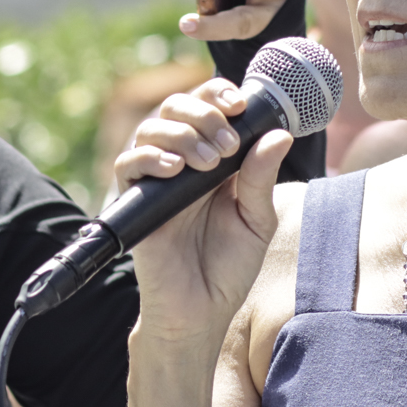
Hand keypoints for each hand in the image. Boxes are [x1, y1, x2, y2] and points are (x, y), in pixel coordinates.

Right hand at [114, 78, 291, 344]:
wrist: (200, 312)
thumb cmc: (228, 268)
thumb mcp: (257, 221)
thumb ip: (262, 178)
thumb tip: (278, 134)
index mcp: (214, 161)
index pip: (208, 107)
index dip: (219, 94)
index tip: (239, 104)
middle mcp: (182, 162)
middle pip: (176, 107)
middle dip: (203, 113)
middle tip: (227, 143)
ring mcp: (156, 181)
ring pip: (150, 128)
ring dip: (181, 133)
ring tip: (206, 162)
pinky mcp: (135, 202)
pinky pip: (128, 164)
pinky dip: (150, 157)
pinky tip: (175, 169)